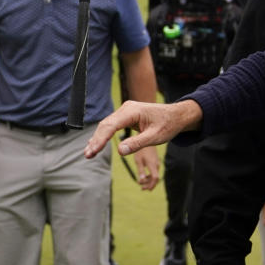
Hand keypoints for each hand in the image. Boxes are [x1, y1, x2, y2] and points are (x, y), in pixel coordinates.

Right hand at [84, 100, 202, 158]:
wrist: (176, 115)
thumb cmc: (168, 125)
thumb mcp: (156, 137)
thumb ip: (138, 143)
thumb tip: (120, 151)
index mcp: (132, 112)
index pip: (110, 126)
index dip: (100, 139)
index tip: (93, 151)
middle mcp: (126, 109)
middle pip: (105, 125)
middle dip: (96, 140)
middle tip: (88, 155)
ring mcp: (125, 111)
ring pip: (106, 125)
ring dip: (98, 138)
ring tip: (89, 152)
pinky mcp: (125, 116)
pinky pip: (111, 125)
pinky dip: (104, 135)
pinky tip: (96, 143)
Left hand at [132, 146, 159, 190]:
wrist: (146, 139)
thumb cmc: (141, 150)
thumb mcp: (138, 160)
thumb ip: (140, 170)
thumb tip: (140, 180)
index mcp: (152, 165)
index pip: (155, 178)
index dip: (152, 185)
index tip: (147, 189)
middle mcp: (156, 165)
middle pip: (155, 178)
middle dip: (149, 184)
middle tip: (142, 188)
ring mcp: (156, 163)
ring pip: (154, 175)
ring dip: (148, 180)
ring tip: (140, 183)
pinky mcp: (155, 161)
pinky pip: (154, 171)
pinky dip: (149, 175)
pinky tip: (144, 176)